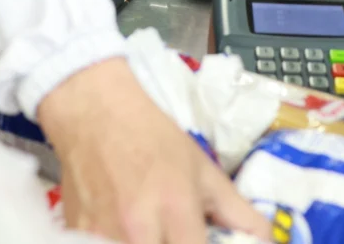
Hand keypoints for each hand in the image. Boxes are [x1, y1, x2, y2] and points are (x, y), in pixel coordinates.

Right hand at [38, 59, 268, 243]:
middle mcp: (137, 231)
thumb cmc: (152, 137)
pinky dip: (116, 242)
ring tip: (156, 230)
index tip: (204, 243)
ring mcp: (101, 237)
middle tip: (181, 236)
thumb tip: (267, 241)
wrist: (94, 112)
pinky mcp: (77, 236)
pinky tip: (125, 230)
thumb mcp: (203, 169)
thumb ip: (237, 212)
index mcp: (175, 210)